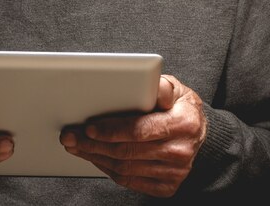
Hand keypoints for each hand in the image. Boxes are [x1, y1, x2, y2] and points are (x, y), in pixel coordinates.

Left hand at [59, 74, 205, 197]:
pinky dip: (107, 169)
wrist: (199, 132)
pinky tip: (95, 157)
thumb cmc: (180, 107)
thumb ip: (160, 86)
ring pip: (125, 169)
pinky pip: (130, 181)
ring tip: (76, 145)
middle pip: (127, 152)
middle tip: (70, 136)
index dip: (111, 130)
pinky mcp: (167, 186)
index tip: (89, 127)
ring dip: (95, 157)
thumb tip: (148, 82)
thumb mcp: (176, 88)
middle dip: (93, 144)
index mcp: (183, 124)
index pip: (139, 130)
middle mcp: (181, 152)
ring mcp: (175, 173)